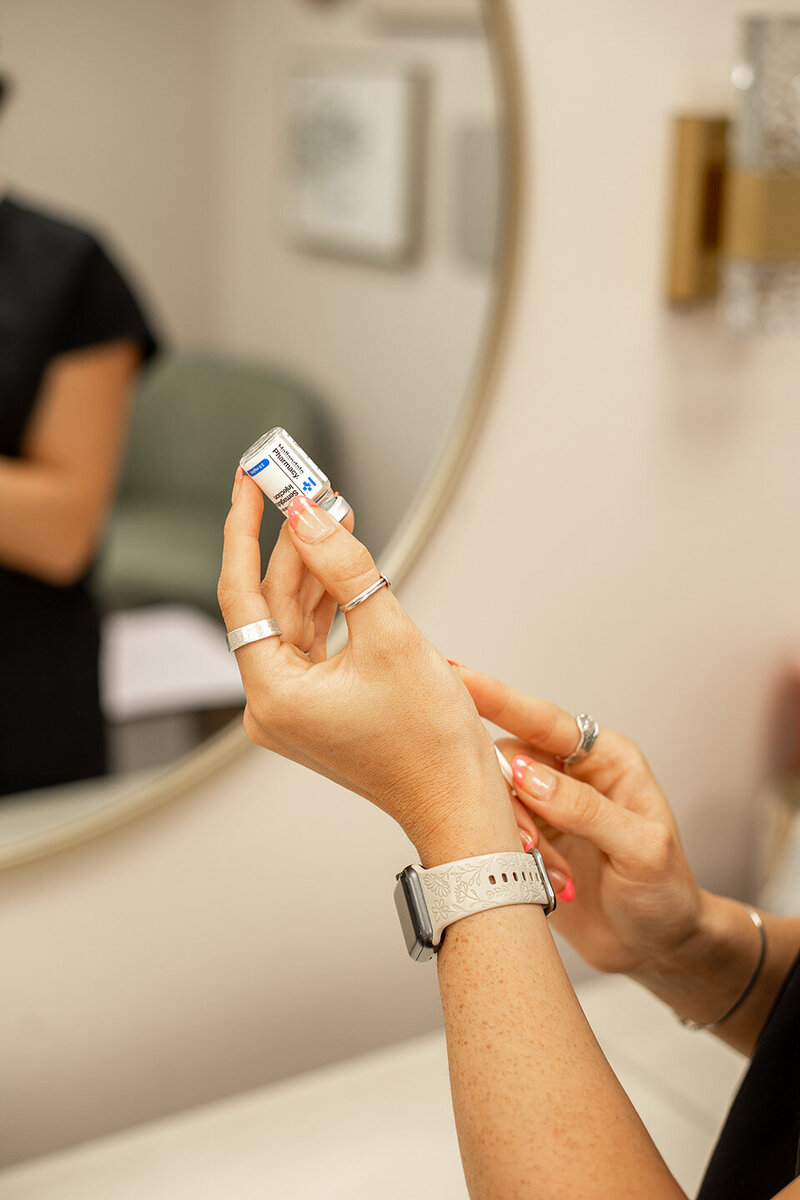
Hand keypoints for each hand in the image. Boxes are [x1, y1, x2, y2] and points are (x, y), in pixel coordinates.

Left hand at [217, 474, 519, 862]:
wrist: (458, 801)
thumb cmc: (430, 743)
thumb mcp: (390, 636)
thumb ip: (344, 568)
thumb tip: (309, 516)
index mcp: (273, 695)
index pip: (241, 595)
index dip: (243, 531)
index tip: (249, 484)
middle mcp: (272, 704)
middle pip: (270, 603)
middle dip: (290, 542)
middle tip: (299, 484)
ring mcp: (294, 706)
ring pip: (293, 617)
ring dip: (313, 567)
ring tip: (332, 510)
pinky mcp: (318, 705)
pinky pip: (314, 639)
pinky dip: (328, 600)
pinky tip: (340, 561)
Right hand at [456, 666, 703, 977]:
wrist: (657, 949)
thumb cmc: (665, 895)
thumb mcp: (640, 849)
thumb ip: (584, 808)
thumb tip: (527, 776)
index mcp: (605, 758)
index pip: (542, 719)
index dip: (497, 697)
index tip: (457, 674)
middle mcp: (571, 773)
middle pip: (508, 760)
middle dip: (510, 800)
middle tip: (529, 842)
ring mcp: (545, 806)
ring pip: (497, 799)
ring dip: (516, 837)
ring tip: (552, 871)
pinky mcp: (526, 839)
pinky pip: (496, 833)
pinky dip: (514, 859)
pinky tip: (548, 881)